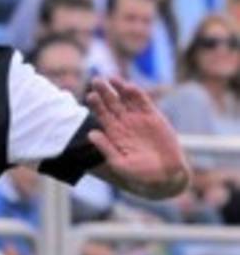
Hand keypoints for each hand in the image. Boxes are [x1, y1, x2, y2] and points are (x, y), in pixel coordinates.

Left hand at [87, 78, 189, 198]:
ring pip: (125, 99)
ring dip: (118, 88)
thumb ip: (106, 148)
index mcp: (112, 133)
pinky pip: (142, 102)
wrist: (165, 175)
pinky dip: (136, 94)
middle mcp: (123, 123)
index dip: (96, 105)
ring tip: (111, 78)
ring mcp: (137, 118)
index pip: (101, 115)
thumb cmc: (139, 174)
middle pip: (111, 103)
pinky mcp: (153, 117)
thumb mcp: (119, 163)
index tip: (90, 96)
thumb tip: (90, 133)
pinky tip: (128, 87)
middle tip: (96, 80)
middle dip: (104, 92)